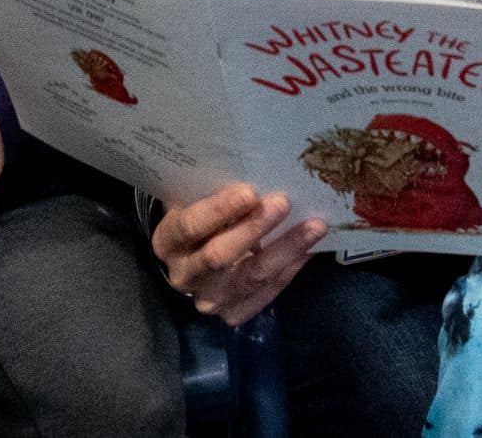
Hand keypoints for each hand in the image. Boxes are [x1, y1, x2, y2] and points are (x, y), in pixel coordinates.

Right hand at [153, 184, 325, 326]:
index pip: (190, 227)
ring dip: (284, 250)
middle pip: (219, 256)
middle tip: (284, 203)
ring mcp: (208, 300)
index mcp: (167, 241)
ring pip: (249, 278)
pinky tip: (308, 250)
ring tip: (314, 226)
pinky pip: (265, 295)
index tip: (249, 191)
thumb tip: (254, 168)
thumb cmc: (198, 214)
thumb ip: (213, 189)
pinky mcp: (233, 313)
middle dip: (254, 228)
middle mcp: (183, 276)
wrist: (192, 257)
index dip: (219, 210)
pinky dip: (289, 271)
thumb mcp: (194, 198)